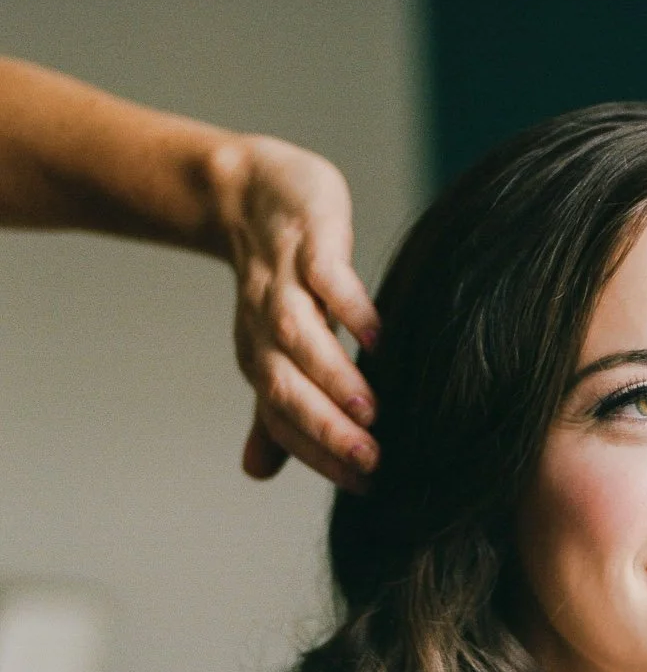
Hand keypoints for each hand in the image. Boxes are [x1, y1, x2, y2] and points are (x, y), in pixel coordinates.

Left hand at [212, 135, 381, 490]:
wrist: (246, 187)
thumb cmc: (276, 275)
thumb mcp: (273, 345)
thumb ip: (275, 408)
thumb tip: (256, 474)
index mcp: (262, 357)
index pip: (282, 416)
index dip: (317, 452)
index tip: (363, 484)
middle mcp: (266, 326)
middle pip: (285, 386)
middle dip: (323, 427)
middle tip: (369, 461)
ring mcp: (285, 279)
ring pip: (298, 336)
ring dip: (331, 375)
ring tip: (370, 412)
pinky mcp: (309, 237)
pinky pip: (325, 275)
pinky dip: (347, 306)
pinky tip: (376, 335)